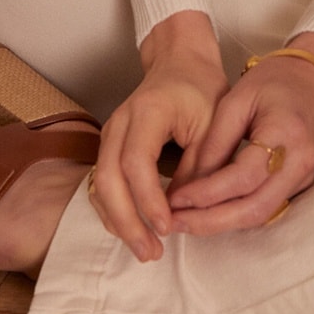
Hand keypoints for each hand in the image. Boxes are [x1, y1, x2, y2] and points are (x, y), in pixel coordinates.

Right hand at [88, 11, 228, 261]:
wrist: (180, 61)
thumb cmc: (201, 88)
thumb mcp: (213, 123)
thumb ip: (200, 166)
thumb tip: (186, 210)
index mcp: (146, 113)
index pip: (136, 164)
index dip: (148, 200)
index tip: (167, 227)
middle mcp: (120, 123)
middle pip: (109, 179)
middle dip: (127, 221)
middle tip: (151, 252)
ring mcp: (110, 134)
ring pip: (100, 184)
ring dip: (118, 221)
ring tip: (145, 250)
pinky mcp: (110, 145)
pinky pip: (103, 182)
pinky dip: (113, 209)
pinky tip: (132, 230)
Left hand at [167, 33, 313, 235]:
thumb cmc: (274, 80)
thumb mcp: (237, 100)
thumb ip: (214, 142)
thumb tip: (187, 183)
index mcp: (286, 134)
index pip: (243, 177)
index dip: (206, 193)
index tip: (174, 198)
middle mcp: (300, 163)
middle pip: (254, 209)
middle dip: (211, 221)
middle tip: (175, 222)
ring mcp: (304, 177)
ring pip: (260, 215)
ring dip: (220, 222)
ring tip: (184, 220)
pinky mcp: (299, 183)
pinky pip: (266, 206)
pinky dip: (235, 214)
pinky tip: (208, 212)